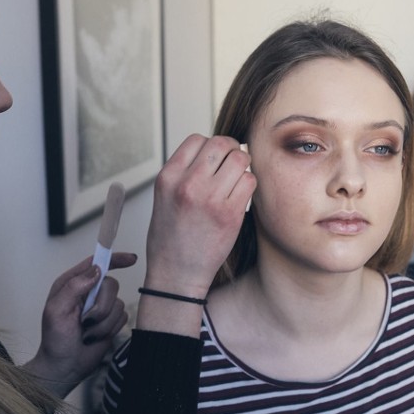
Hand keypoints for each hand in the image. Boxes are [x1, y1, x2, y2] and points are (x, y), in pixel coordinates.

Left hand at [23, 252, 136, 398]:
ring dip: (102, 323)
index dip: (114, 259)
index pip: (96, 263)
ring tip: (87, 333)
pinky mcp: (111, 321)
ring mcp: (101, 307)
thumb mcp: (56, 311)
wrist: (64, 366)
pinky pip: (123, 317)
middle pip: (111, 285)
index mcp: (72, 284)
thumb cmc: (55, 339)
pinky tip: (95, 336)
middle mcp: (89, 292)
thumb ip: (74, 287)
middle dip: (101, 307)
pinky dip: (109, 329)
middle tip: (85, 322)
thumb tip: (96, 270)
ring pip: (118, 304)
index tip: (131, 259)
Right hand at [144, 134, 254, 298]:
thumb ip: (183, 172)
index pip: (196, 139)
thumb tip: (213, 151)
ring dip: (242, 166)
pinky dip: (248, 185)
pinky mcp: (230, 214)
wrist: (176, 274)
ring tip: (236, 180)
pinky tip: (239, 196)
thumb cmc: (169, 237)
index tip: (214, 158)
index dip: (209, 145)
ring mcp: (209, 198)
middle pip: (220, 144)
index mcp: (167, 178)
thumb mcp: (164, 197)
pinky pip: (250, 181)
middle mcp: (187, 184)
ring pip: (239, 159)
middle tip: (232, 163)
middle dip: (230, 149)